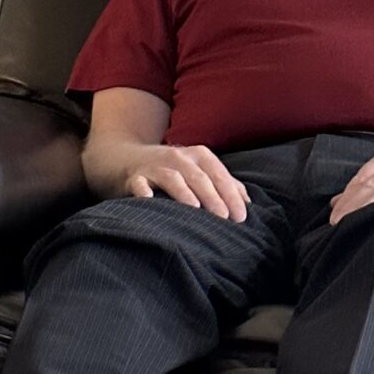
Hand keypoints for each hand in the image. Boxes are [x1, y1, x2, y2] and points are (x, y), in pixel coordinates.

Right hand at [114, 143, 247, 220]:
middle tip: (224, 217)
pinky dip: (143, 190)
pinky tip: (148, 199)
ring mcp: (155, 167)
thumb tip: (247, 201)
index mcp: (198, 156)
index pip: (218, 174)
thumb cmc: (172, 170)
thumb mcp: (198, 170)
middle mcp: (178, 158)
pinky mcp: (135, 177)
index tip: (241, 217)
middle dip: (213, 196)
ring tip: (194, 208)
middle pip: (198, 177)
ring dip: (184, 192)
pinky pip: (139, 184)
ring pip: (172, 178)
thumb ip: (223, 183)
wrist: (126, 159)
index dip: (231, 195)